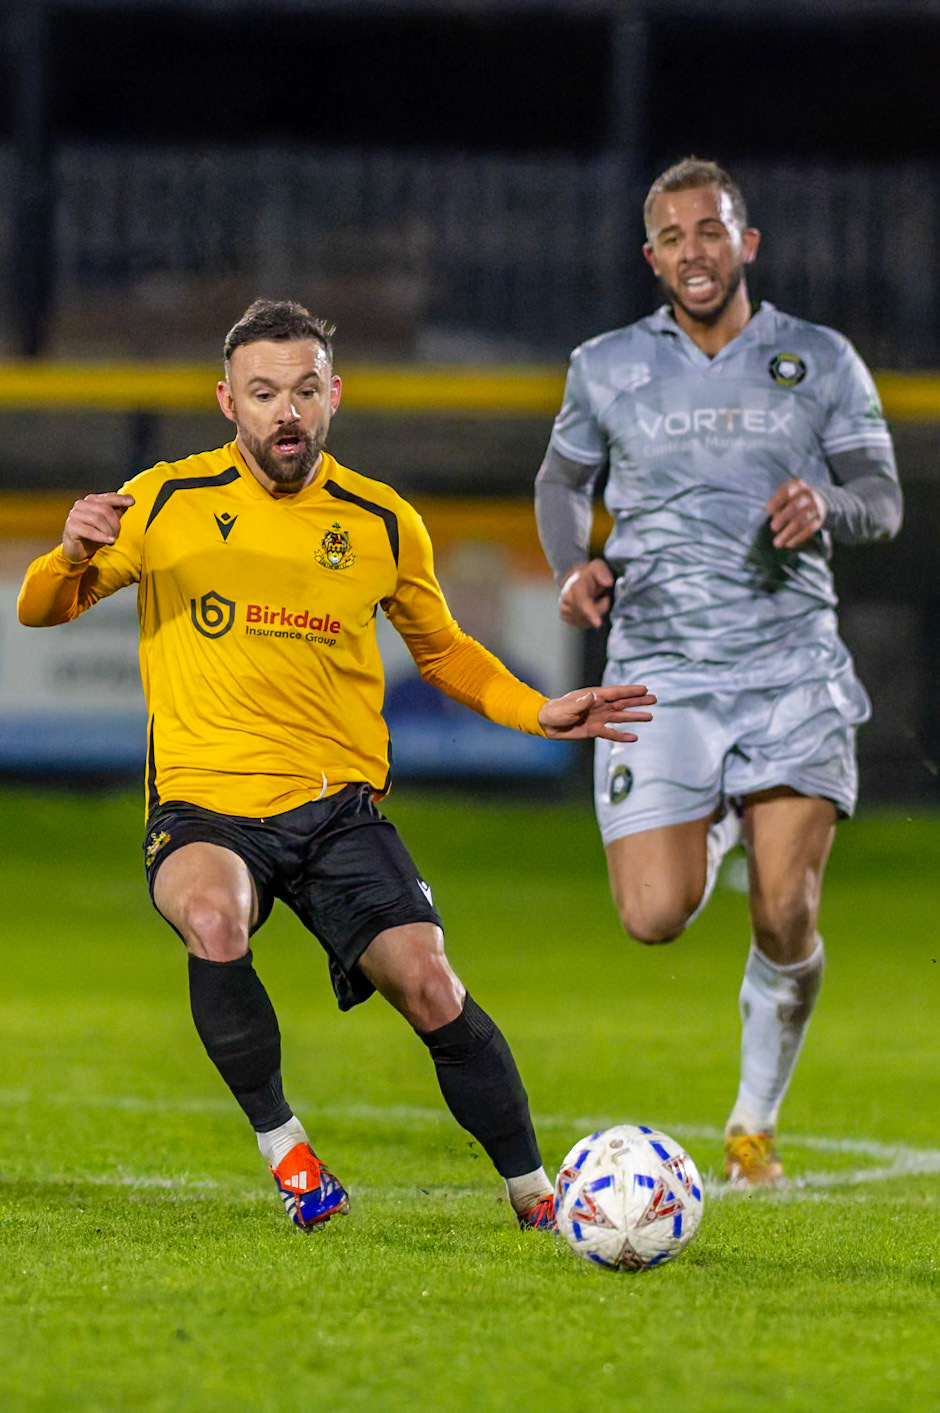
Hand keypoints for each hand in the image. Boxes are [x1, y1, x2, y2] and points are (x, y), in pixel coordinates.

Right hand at [62, 493, 134, 561]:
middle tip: (117, 534)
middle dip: (115, 523)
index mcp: (92, 500)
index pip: (108, 498)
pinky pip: (89, 530)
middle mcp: (82, 504)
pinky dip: (101, 536)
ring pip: (97, 519)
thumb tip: (130, 500)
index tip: (132, 502)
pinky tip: (109, 541)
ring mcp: (74, 514)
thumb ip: (117, 511)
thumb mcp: (109, 522)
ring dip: (108, 531)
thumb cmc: (95, 533)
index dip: (120, 499)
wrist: (78, 549)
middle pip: (104, 509)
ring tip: (113, 539)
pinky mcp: (70, 525)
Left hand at [538, 683, 654, 742]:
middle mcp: (599, 706)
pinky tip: (634, 737)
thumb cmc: (556, 711)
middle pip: (623, 703)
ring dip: (634, 716)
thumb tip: (594, 697)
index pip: (616, 692)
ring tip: (650, 716)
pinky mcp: (595, 730)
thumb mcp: (568, 706)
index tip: (645, 689)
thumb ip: (582, 703)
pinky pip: (611, 733)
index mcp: (594, 696)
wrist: (547, 724)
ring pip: (621, 717)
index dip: (631, 691)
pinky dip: (622, 736)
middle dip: (638, 701)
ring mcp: (598, 718)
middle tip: (654, 699)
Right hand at [558, 558, 614, 628]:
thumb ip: (602, 572)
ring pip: (584, 621)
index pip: (582, 602)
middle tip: (604, 598)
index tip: (598, 623)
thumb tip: (608, 582)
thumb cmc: (589, 573)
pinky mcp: (564, 615)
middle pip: (585, 614)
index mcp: (574, 585)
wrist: (576, 578)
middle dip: (599, 609)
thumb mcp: (598, 566)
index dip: (590, 613)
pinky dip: (589, 618)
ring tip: (596, 600)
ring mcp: (563, 607)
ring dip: (595, 614)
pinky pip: (581, 623)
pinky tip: (590, 608)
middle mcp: (566, 597)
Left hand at [767, 479, 825, 549]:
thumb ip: (778, 504)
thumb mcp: (786, 495)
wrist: (818, 501)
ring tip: (777, 542)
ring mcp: (815, 507)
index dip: (776, 502)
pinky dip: (797, 538)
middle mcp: (808, 495)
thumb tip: (774, 516)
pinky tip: (789, 544)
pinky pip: (808, 530)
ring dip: (787, 533)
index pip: (786, 492)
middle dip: (781, 519)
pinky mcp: (819, 520)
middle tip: (773, 528)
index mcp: (797, 486)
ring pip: (801, 521)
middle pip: (794, 507)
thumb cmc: (793, 499)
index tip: (768, 511)